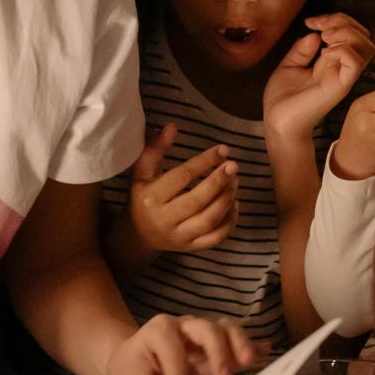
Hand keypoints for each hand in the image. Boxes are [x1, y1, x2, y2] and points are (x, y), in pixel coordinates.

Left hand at [105, 314, 257, 374]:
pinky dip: (251, 345)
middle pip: (208, 329)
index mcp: (159, 331)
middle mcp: (184, 324)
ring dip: (240, 344)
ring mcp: (203, 330)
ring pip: (226, 328)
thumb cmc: (133, 371)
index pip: (173, 353)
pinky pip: (236, 338)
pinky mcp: (216, 341)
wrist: (131, 358)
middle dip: (218, 352)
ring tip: (248, 363)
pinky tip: (266, 352)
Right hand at [129, 125, 238, 253]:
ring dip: (227, 199)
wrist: (139, 234)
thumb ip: (155, 148)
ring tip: (235, 181)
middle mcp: (164, 220)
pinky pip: (216, 237)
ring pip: (209, 221)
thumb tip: (172, 127)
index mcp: (151, 198)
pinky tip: (234, 203)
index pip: (182, 177)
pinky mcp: (191, 247)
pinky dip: (230, 221)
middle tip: (233, 165)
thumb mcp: (142, 172)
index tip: (223, 149)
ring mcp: (179, 237)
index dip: (205, 161)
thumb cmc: (143, 196)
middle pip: (197, 201)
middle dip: (219, 181)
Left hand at [263, 13, 374, 140]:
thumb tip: (316, 34)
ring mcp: (343, 77)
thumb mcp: (290, 64)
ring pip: (366, 46)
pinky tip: (325, 53)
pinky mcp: (339, 86)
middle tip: (321, 27)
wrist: (277, 121)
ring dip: (346, 34)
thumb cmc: (283, 98)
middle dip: (343, 22)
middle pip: (364, 36)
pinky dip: (342, 50)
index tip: (311, 22)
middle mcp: (342, 67)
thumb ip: (303, 48)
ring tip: (325, 38)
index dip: (335, 19)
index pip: (351, 33)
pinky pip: (355, 62)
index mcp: (332, 61)